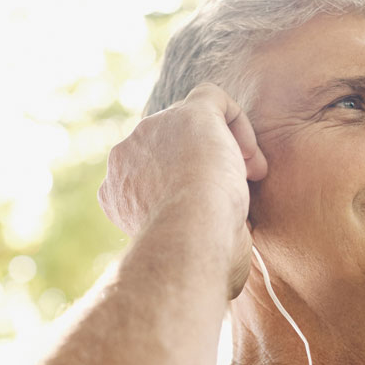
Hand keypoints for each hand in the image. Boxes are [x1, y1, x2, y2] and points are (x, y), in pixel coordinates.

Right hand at [98, 83, 266, 299]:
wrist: (188, 238)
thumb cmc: (188, 265)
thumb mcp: (179, 260)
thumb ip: (189, 246)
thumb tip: (227, 264)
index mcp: (114, 191)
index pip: (149, 177)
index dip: (181, 192)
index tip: (209, 217)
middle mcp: (125, 155)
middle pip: (169, 148)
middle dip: (203, 168)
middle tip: (234, 197)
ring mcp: (154, 129)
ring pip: (193, 123)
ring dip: (224, 149)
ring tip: (249, 180)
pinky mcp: (190, 114)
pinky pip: (213, 99)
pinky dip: (237, 123)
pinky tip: (249, 159)